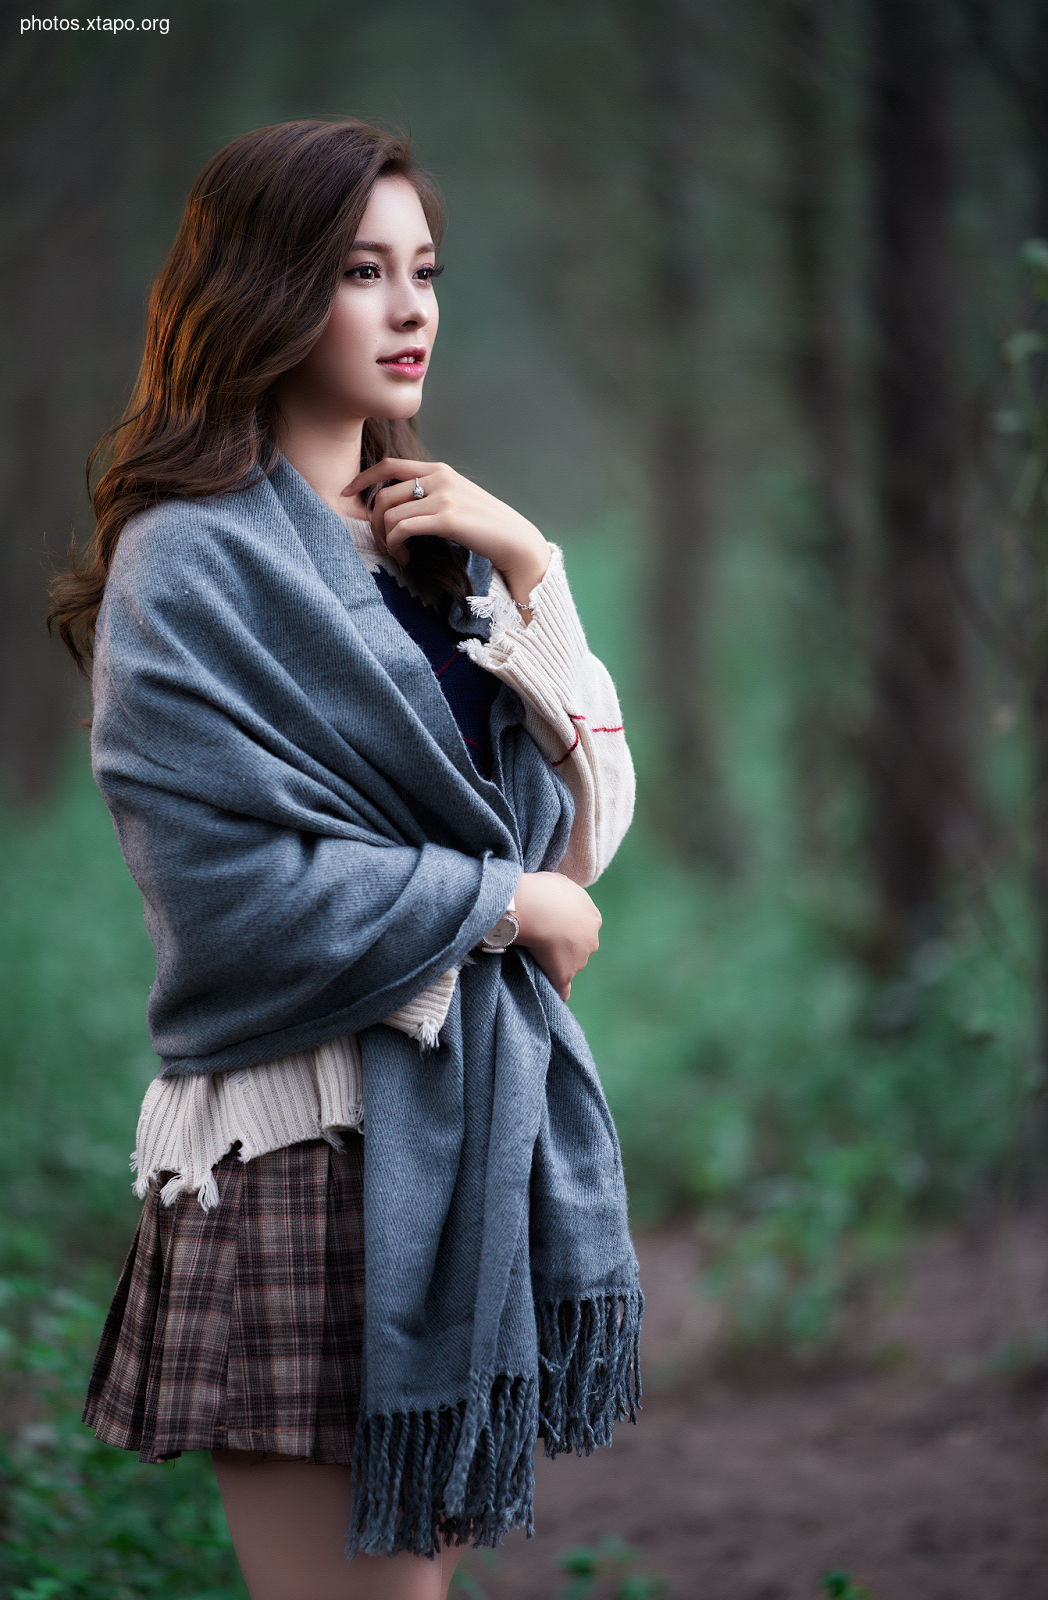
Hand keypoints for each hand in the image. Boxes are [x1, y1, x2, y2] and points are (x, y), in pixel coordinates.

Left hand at [346, 457, 550, 605]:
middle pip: (384, 494)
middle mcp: (439, 478)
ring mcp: (443, 496)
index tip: (347, 494)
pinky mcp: (446, 517)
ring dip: (385, 539)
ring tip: (397, 554)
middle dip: (373, 522)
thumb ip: (432, 496)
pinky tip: (406, 558)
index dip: (363, 479)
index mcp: (440, 470)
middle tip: (381, 543)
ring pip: (389, 513)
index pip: (390, 465)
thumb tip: (402, 509)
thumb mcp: (458, 501)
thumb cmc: (487, 528)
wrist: (516, 541)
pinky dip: (396, 546)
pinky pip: (402, 528)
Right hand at [512, 871, 601, 1000]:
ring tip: (534, 957)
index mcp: (592, 917)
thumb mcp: (560, 882)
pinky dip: (558, 990)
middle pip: (579, 946)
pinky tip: (551, 994)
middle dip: (565, 945)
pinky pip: (563, 988)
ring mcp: (580, 959)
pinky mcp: (565, 974)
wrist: (536, 909)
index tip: (550, 925)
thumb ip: (564, 892)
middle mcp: (591, 939)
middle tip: (542, 940)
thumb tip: (558, 893)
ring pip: (570, 964)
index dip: (566, 926)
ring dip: (557, 963)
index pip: (582, 927)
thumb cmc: (544, 891)